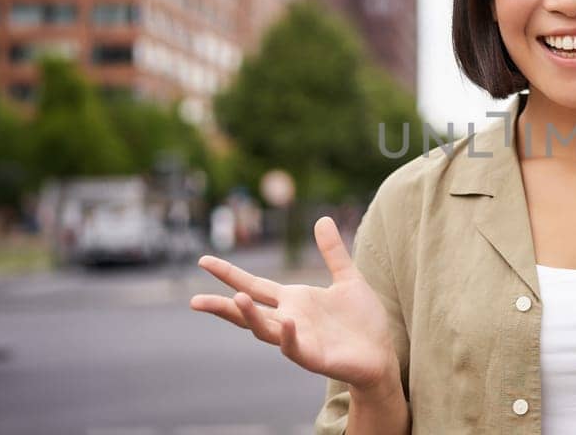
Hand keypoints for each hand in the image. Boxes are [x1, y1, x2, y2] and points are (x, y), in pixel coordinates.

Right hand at [190, 217, 396, 389]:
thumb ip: (332, 251)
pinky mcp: (314, 357)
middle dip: (222, 307)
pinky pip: (296, 348)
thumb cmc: (362, 320)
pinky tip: (288, 322)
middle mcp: (290, 320)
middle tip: (194, 301)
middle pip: (248, 313)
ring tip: (237, 298)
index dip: (230, 274)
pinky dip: (290, 336)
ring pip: (266, 330)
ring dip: (251, 316)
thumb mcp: (347, 278)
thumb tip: (321, 219)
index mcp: (294, 300)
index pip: (254, 285)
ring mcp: (299, 340)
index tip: (203, 260)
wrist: (382, 354)